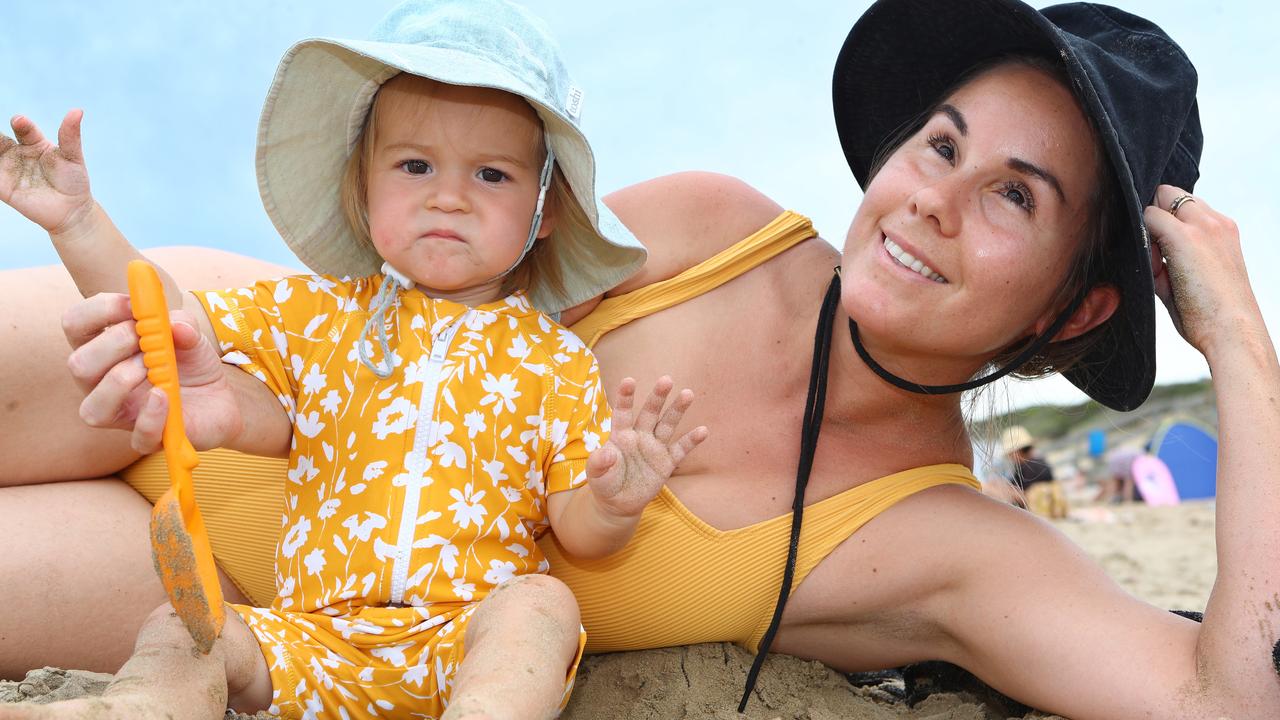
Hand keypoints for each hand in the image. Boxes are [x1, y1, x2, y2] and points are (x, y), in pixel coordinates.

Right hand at [0, 110, 94, 233]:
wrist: (72, 211)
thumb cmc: (74, 181)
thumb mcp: (73, 156)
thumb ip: (70, 136)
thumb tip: (77, 111)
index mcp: (34, 143)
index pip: (22, 128)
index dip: (21, 124)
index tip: (19, 121)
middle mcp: (18, 153)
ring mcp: (8, 169)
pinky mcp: (3, 187)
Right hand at [63, 292, 243, 452]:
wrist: (222, 400)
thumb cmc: (192, 365)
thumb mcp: (192, 336)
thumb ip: (182, 324)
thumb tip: (173, 323)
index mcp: (105, 350)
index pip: (75, 324)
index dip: (98, 310)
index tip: (133, 304)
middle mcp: (102, 384)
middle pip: (78, 365)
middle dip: (112, 344)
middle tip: (144, 337)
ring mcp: (123, 415)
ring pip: (93, 409)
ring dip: (121, 381)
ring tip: (151, 368)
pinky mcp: (150, 439)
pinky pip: (138, 437)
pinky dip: (151, 415)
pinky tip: (165, 396)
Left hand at [585, 376, 708, 518]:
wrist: (618, 504)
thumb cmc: (604, 483)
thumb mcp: (596, 475)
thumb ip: (599, 462)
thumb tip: (607, 453)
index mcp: (620, 435)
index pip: (623, 413)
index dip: (625, 397)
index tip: (629, 380)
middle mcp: (639, 436)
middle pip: (649, 413)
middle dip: (657, 397)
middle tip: (666, 380)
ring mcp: (654, 448)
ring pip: (667, 425)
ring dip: (677, 410)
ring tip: (688, 394)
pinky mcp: (666, 463)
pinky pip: (680, 449)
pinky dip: (691, 441)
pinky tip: (703, 431)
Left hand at [1145, 185, 1262, 355]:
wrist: (1233, 332)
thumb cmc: (1210, 315)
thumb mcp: (1190, 279)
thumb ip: (1168, 261)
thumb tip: (1146, 252)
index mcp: (1222, 230)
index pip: (1184, 205)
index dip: (1164, 221)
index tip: (1161, 250)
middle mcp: (1215, 222)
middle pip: (1170, 193)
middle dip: (1154, 216)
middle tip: (1154, 253)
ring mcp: (1202, 226)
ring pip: (1159, 199)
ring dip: (1149, 226)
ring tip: (1157, 267)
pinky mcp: (1185, 237)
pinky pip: (1149, 216)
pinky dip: (1141, 235)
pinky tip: (1152, 266)